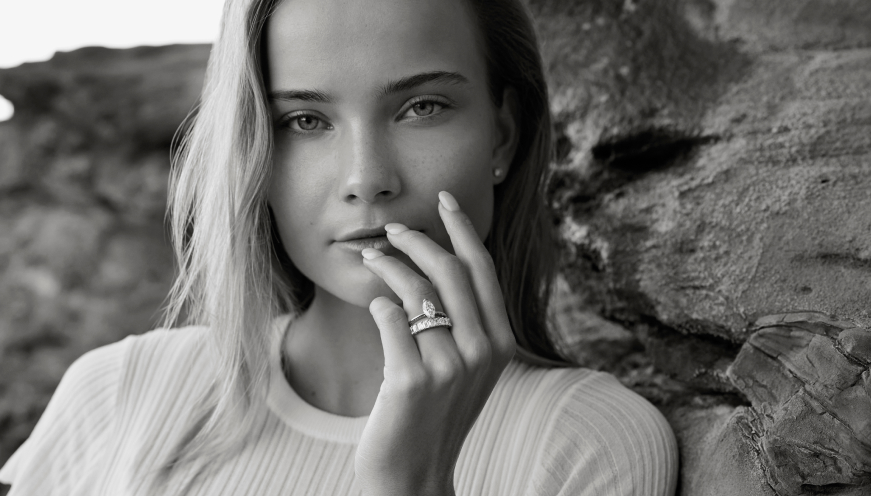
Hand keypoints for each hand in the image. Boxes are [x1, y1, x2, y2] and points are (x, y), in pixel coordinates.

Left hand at [353, 191, 517, 495]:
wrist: (413, 474)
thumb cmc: (433, 414)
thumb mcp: (464, 366)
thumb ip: (465, 320)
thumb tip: (439, 259)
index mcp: (500, 342)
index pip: (481, 269)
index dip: (461, 228)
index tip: (443, 198)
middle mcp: (481, 351)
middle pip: (448, 270)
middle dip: (416, 239)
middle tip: (390, 230)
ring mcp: (448, 366)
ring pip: (414, 290)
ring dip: (387, 266)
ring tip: (370, 260)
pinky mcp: (411, 379)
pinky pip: (389, 318)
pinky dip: (377, 304)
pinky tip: (374, 305)